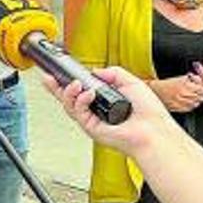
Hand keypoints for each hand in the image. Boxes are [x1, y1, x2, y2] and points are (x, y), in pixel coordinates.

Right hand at [41, 67, 184, 157]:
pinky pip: (78, 112)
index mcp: (105, 101)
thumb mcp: (131, 82)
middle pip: (69, 98)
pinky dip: (80, 101)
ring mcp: (93, 120)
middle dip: (56, 87)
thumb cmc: (150, 114)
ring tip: (75, 84)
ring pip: (69, 105)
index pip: (81, 90)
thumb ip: (113, 73)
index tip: (60, 72)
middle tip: (48, 77)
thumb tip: (96, 71)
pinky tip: (87, 94)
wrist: (154, 130)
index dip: (69, 81)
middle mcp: (96, 111)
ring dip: (68, 92)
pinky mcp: (91, 128)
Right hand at [148, 74, 202, 112]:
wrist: (155, 91)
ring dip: (195, 101)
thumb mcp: (180, 78)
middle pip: (201, 98)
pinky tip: (187, 102)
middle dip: (201, 96)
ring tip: (191, 98)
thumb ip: (191, 79)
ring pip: (196, 104)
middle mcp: (184, 95)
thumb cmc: (166, 84)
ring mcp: (181, 102)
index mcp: (186, 86)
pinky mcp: (178, 108)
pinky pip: (189, 108)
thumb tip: (200, 80)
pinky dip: (190, 106)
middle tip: (198, 94)